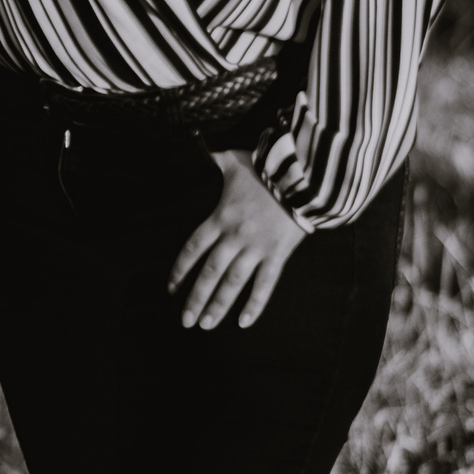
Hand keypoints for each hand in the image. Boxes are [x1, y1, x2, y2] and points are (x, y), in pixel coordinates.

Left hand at [168, 152, 303, 329]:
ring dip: (218, 306)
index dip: (180, 271)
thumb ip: (215, 160)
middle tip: (184, 320)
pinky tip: (243, 322)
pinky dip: (255, 304)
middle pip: (209, 273)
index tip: (171, 289)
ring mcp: (256, 247)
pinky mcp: (278, 254)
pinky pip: (265, 284)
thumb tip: (201, 148)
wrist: (303, 174)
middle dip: (196, 298)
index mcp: (219, 217)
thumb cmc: (267, 166)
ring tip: (205, 325)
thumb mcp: (234, 160)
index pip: (192, 249)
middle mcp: (234, 236)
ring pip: (232, 283)